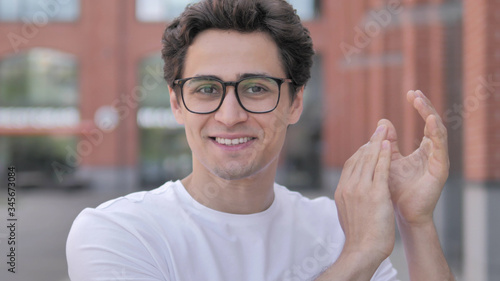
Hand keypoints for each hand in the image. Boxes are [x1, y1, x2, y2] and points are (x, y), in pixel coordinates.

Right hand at [334, 125, 394, 263]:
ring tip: (384, 130)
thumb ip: (350, 198)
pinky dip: (383, 155)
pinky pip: (380, 169)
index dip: (361, 151)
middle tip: (379, 129)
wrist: (363, 249)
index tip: (370, 144)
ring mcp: (361, 189)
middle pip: (359, 158)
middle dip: (370, 142)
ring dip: (377, 143)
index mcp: (342, 191)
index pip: (351, 164)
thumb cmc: (360, 236)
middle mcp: (349, 187)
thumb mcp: (348, 213)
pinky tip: (388, 145)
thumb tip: (352, 192)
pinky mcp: (375, 193)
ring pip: (369, 160)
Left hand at [378, 90, 448, 225]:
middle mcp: (435, 153)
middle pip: (434, 123)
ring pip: (439, 132)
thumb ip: (388, 142)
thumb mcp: (389, 159)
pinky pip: (440, 148)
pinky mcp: (440, 170)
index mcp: (425, 149)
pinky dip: (436, 133)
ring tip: (421, 102)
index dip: (420, 107)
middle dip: (426, 107)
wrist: (399, 212)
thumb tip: (383, 122)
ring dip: (430, 115)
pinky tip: (430, 121)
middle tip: (415, 93)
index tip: (411, 92)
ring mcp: (439, 161)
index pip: (426, 122)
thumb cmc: (395, 188)